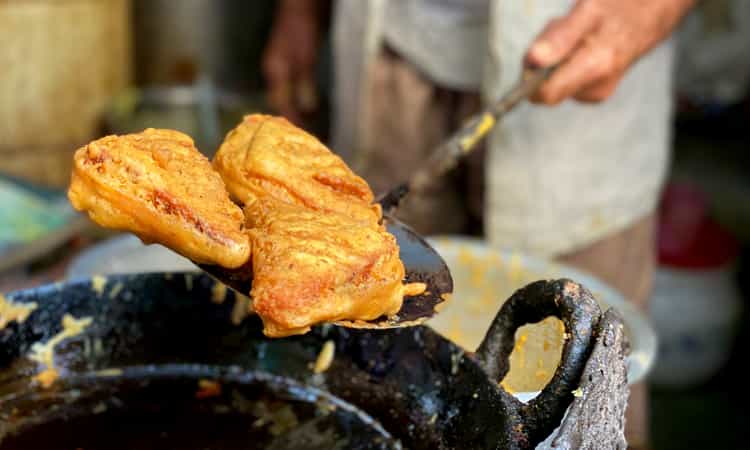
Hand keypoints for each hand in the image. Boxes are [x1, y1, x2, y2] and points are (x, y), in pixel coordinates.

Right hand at [262, 1, 320, 123]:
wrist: (303, 4)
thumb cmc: (301, 27)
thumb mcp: (305, 57)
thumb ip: (305, 83)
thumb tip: (307, 108)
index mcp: (275, 72)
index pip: (281, 103)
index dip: (292, 119)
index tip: (303, 134)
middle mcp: (276, 71)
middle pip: (282, 101)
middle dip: (293, 118)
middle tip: (307, 134)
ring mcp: (283, 66)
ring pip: (288, 95)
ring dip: (298, 110)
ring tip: (309, 124)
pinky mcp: (293, 62)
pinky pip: (295, 87)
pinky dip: (302, 98)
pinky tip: (311, 105)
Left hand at [526, 0, 694, 104]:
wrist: (654, 11)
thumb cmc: (621, 4)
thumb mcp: (589, 10)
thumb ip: (560, 38)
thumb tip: (531, 62)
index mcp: (594, 69)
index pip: (545, 95)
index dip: (531, 75)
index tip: (538, 51)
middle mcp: (595, 89)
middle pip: (545, 87)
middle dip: (545, 60)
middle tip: (564, 31)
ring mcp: (596, 92)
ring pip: (553, 81)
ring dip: (555, 57)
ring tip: (579, 33)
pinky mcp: (595, 91)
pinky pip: (564, 78)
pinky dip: (565, 60)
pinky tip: (583, 43)